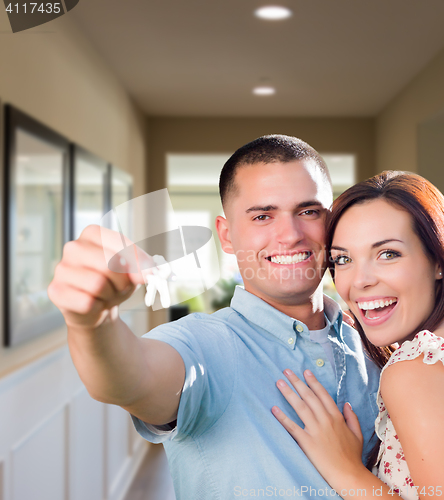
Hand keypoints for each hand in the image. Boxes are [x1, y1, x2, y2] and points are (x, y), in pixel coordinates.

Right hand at [48, 225, 153, 328]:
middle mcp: (73, 247)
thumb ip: (143, 267)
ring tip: (107, 295)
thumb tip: (150, 272)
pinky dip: (97, 307)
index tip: (148, 274)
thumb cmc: (115, 282)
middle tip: (121, 287)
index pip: (120, 244)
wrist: (97, 307)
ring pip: (97, 284)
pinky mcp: (56, 291)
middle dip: (123, 282)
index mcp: (92, 234)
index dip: (137, 262)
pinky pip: (86, 302)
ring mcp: (61, 269)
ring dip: (110, 295)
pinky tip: (94, 304)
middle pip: (109, 264)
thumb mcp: (134, 270)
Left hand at [272, 369, 364, 489]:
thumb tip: (346, 404)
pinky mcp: (307, 442)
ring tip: (279, 382)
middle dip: (297, 382)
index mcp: (336, 417)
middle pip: (309, 396)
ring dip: (288, 393)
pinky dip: (282, 417)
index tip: (305, 371)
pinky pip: (292, 427)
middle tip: (286, 371)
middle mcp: (325, 420)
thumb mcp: (357, 434)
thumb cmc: (352, 457)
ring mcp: (316, 430)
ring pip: (300, 407)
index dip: (313, 382)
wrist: (349, 475)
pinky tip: (274, 409)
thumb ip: (351, 417)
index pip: (322, 394)